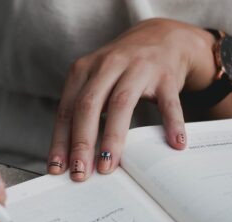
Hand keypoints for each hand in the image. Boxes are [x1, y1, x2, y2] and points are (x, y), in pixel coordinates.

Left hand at [47, 18, 215, 179]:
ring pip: (121, 104)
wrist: (162, 38)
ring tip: (109, 165)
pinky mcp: (165, 76)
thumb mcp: (97, 82)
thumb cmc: (123, 70)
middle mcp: (108, 65)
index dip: (61, 140)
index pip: (67, 109)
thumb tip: (71, 157)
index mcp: (85, 70)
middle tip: (80, 172)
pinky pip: (168, 103)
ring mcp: (138, 68)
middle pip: (89, 105)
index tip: (57, 168)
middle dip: (82, 142)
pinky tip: (175, 144)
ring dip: (113, 138)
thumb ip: (83, 112)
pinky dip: (172, 124)